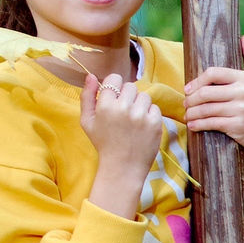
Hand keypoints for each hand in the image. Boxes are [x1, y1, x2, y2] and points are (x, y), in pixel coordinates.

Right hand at [80, 72, 170, 221]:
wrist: (123, 166)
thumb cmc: (103, 143)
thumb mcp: (87, 121)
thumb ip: (87, 96)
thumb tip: (91, 75)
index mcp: (106, 105)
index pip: (115, 78)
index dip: (115, 87)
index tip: (114, 97)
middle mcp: (124, 108)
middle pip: (130, 86)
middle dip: (127, 96)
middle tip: (123, 112)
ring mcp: (142, 115)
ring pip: (144, 96)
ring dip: (139, 104)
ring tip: (133, 120)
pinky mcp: (156, 123)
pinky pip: (155, 107)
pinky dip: (149, 114)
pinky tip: (141, 127)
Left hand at [182, 36, 243, 159]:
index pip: (213, 73)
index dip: (196, 81)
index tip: (188, 89)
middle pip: (205, 92)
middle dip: (190, 100)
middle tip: (186, 104)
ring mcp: (241, 110)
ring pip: (205, 109)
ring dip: (191, 114)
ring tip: (188, 115)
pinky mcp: (238, 126)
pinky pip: (210, 123)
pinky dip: (198, 125)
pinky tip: (193, 125)